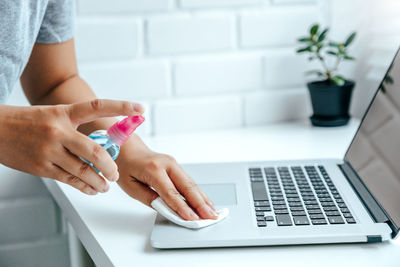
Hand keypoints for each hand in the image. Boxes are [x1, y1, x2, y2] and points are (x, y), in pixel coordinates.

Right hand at [0, 99, 143, 194]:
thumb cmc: (27, 122)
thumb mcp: (53, 115)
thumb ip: (75, 128)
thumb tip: (100, 148)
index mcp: (64, 113)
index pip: (97, 107)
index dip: (121, 106)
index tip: (140, 108)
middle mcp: (59, 131)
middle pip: (95, 152)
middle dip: (110, 166)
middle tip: (115, 174)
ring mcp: (50, 151)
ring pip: (83, 171)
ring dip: (99, 181)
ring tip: (106, 185)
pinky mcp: (42, 168)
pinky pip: (69, 180)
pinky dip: (84, 186)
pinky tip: (92, 189)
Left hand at [116, 136, 217, 220]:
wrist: (128, 149)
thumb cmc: (126, 166)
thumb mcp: (130, 186)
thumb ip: (149, 198)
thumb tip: (166, 209)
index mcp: (154, 169)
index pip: (171, 193)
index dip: (183, 208)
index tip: (192, 219)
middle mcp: (167, 164)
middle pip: (188, 186)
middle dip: (200, 203)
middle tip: (210, 216)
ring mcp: (174, 163)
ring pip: (192, 184)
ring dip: (203, 199)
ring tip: (212, 212)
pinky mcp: (176, 166)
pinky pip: (189, 181)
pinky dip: (198, 193)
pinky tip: (205, 202)